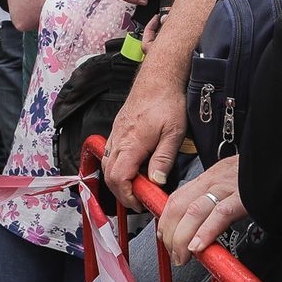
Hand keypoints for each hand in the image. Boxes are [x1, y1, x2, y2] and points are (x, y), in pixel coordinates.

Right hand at [103, 71, 186, 193]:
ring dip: (118, 180)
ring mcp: (116, 134)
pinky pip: (109, 153)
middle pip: (109, 175)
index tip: (139, 202)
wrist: (157, 79)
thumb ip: (163, 159)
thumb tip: (156, 181)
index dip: (127, 195)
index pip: (119, 178)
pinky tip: (131, 167)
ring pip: (107, 164)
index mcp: (132, 144)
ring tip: (137, 186)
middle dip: (121, 192)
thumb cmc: (166, 101)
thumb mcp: (173, 133)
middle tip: (139, 199)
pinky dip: (116, 166)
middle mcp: (119, 140)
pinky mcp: (117, 129)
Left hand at [156, 154, 246, 256]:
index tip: (164, 236)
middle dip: (170, 233)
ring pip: (194, 211)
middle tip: (173, 253)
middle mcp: (215, 180)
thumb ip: (217, 198)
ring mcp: (229, 187)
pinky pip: (220, 214)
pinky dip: (206, 232)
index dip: (165, 220)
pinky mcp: (245, 197)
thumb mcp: (233, 180)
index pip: (176, 197)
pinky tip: (199, 246)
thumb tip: (203, 224)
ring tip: (182, 256)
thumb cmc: (262, 173)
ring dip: (182, 238)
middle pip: (179, 206)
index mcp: (210, 177)